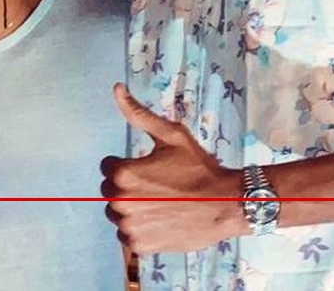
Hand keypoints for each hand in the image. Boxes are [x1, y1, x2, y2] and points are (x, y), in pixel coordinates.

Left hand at [100, 83, 245, 253]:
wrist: (226, 204)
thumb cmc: (199, 168)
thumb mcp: (171, 135)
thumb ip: (138, 114)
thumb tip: (116, 88)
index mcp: (123, 173)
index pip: (107, 166)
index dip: (128, 165)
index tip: (150, 169)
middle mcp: (119, 201)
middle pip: (109, 191)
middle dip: (127, 187)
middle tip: (157, 188)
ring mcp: (128, 226)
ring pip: (116, 214)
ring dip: (131, 209)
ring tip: (159, 205)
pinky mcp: (139, 245)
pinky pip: (126, 236)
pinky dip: (139, 230)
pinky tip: (160, 221)